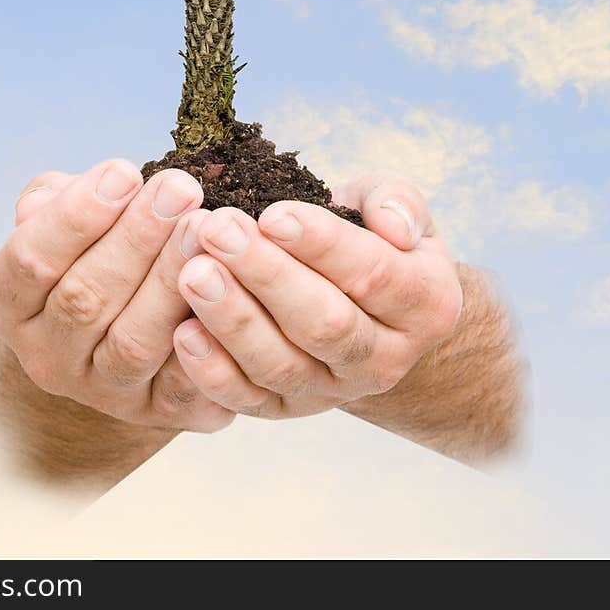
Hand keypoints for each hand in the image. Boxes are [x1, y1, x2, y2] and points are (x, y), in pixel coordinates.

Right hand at [0, 159, 233, 432]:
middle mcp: (47, 356)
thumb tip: (62, 194)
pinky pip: (183, 384)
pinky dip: (207, 341)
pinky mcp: (156, 411)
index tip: (124, 171)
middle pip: (85, 300)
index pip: (30, 260)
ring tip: (204, 228)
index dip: (76, 215)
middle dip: (136, 239)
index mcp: (12, 305)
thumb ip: (55, 202)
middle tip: (180, 188)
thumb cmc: (89, 254)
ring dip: (170, 282)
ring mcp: (101, 391)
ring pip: (133, 343)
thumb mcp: (61, 220)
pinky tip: (229, 291)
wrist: (116, 332)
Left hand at [171, 173, 463, 418]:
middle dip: (266, 275)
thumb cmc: (368, 233)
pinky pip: (248, 399)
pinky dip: (213, 372)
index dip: (322, 245)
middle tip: (216, 230)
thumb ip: (396, 201)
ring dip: (233, 319)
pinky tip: (182, 332)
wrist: (359, 297)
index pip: (374, 276)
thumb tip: (392, 227)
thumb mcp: (392, 204)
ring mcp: (334, 391)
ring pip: (282, 365)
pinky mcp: (285, 409)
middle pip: (325, 324)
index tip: (272, 214)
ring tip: (191, 272)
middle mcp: (386, 359)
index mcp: (426, 304)